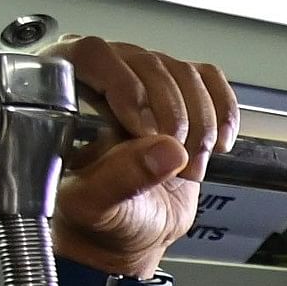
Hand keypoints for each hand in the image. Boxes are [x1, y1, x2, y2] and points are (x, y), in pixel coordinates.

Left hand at [55, 37, 235, 279]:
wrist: (130, 231)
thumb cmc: (98, 218)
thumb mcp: (96, 206)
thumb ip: (120, 179)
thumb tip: (165, 150)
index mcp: (63, 89)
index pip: (92, 54)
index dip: (124, 87)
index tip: (142, 130)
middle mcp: (104, 75)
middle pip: (148, 63)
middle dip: (169, 117)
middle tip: (169, 161)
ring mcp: (146, 80)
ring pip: (184, 73)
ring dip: (198, 125)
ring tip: (185, 166)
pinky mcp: (182, 93)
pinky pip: (212, 81)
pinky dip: (223, 114)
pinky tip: (214, 145)